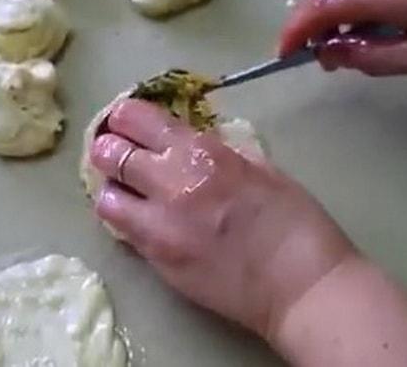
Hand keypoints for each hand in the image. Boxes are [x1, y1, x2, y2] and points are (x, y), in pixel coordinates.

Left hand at [90, 99, 353, 336]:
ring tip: (128, 191)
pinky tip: (141, 220)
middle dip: (109, 148)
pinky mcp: (155, 260)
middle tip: (117, 152)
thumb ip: (218, 151)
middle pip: (109, 153)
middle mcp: (170, 183)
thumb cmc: (294, 223)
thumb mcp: (260, 167)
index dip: (123, 117)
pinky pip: (121, 232)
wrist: (302, 289)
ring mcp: (157, 225)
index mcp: (201, 152)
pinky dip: (125, 220)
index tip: (124, 121)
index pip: (136, 119)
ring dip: (112, 188)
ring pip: (104, 196)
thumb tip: (187, 144)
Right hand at [280, 0, 406, 81]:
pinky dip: (356, 4)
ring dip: (333, 11)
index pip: (326, 2)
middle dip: (310, 17)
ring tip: (339, 49)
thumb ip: (372, 58)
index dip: (297, 27)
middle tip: (310, 56)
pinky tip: (369, 32)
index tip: (283, 57)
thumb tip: (327, 54)